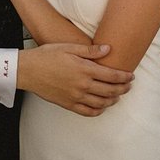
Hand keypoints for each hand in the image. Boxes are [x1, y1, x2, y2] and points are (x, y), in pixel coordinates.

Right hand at [18, 42, 133, 117]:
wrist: (28, 71)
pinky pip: (88, 112)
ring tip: (118, 96)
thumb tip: (108, 49)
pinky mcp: (68, 104)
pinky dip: (99, 110)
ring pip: (102, 103)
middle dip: (122, 89)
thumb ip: (90, 51)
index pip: (112, 76)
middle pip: (110, 90)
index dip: (124, 77)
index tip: (131, 76)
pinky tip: (102, 106)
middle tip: (128, 86)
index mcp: (84, 69)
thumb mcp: (69, 47)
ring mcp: (76, 96)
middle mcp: (82, 85)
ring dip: (113, 100)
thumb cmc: (47, 56)